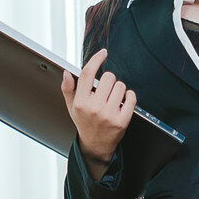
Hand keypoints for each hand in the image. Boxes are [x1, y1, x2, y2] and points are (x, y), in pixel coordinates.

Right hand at [61, 48, 136, 177]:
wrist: (96, 145)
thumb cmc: (85, 123)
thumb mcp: (72, 107)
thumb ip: (68, 89)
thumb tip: (67, 72)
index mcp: (80, 102)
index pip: (87, 74)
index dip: (96, 60)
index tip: (103, 53)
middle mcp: (94, 108)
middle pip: (107, 77)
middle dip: (108, 80)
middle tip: (105, 90)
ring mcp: (109, 114)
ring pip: (120, 86)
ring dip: (118, 89)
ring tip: (113, 98)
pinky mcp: (122, 120)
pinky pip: (131, 97)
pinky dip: (129, 96)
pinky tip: (123, 101)